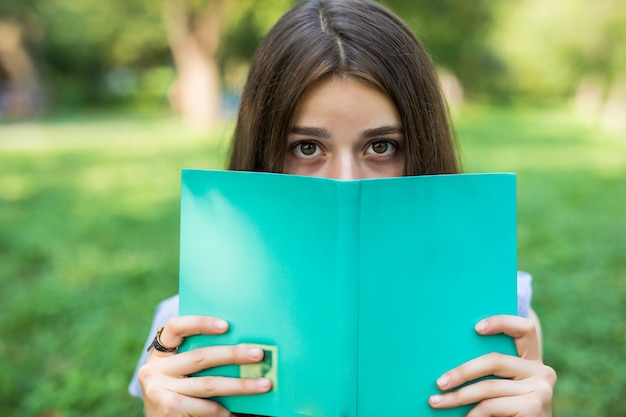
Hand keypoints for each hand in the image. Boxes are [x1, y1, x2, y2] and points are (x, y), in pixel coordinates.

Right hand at [138, 315, 271, 416]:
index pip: (176, 326)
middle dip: (233, 355)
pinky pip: (207, 407)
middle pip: (200, 356)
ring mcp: (159, 390)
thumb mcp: (180, 372)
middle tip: (258, 354)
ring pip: (209, 384)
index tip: (226, 326)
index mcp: (160, 353)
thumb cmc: (178, 393)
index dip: (200, 323)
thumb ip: (199, 358)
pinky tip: (241, 411)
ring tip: (264, 384)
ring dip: (240, 385)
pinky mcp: (168, 409)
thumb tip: (243, 347)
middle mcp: (154, 368)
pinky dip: (226, 410)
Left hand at [428, 314, 556, 415]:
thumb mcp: (503, 387)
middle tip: (439, 383)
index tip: (475, 328)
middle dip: (462, 372)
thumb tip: (448, 353)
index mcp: (532, 360)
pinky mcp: (534, 407)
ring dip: (458, 397)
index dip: (502, 322)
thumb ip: (491, 370)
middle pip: (495, 360)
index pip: (525, 328)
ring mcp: (541, 390)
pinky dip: (473, 414)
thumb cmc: (507, 412)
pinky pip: (491, 406)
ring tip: (437, 402)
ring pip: (488, 387)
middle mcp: (542, 371)